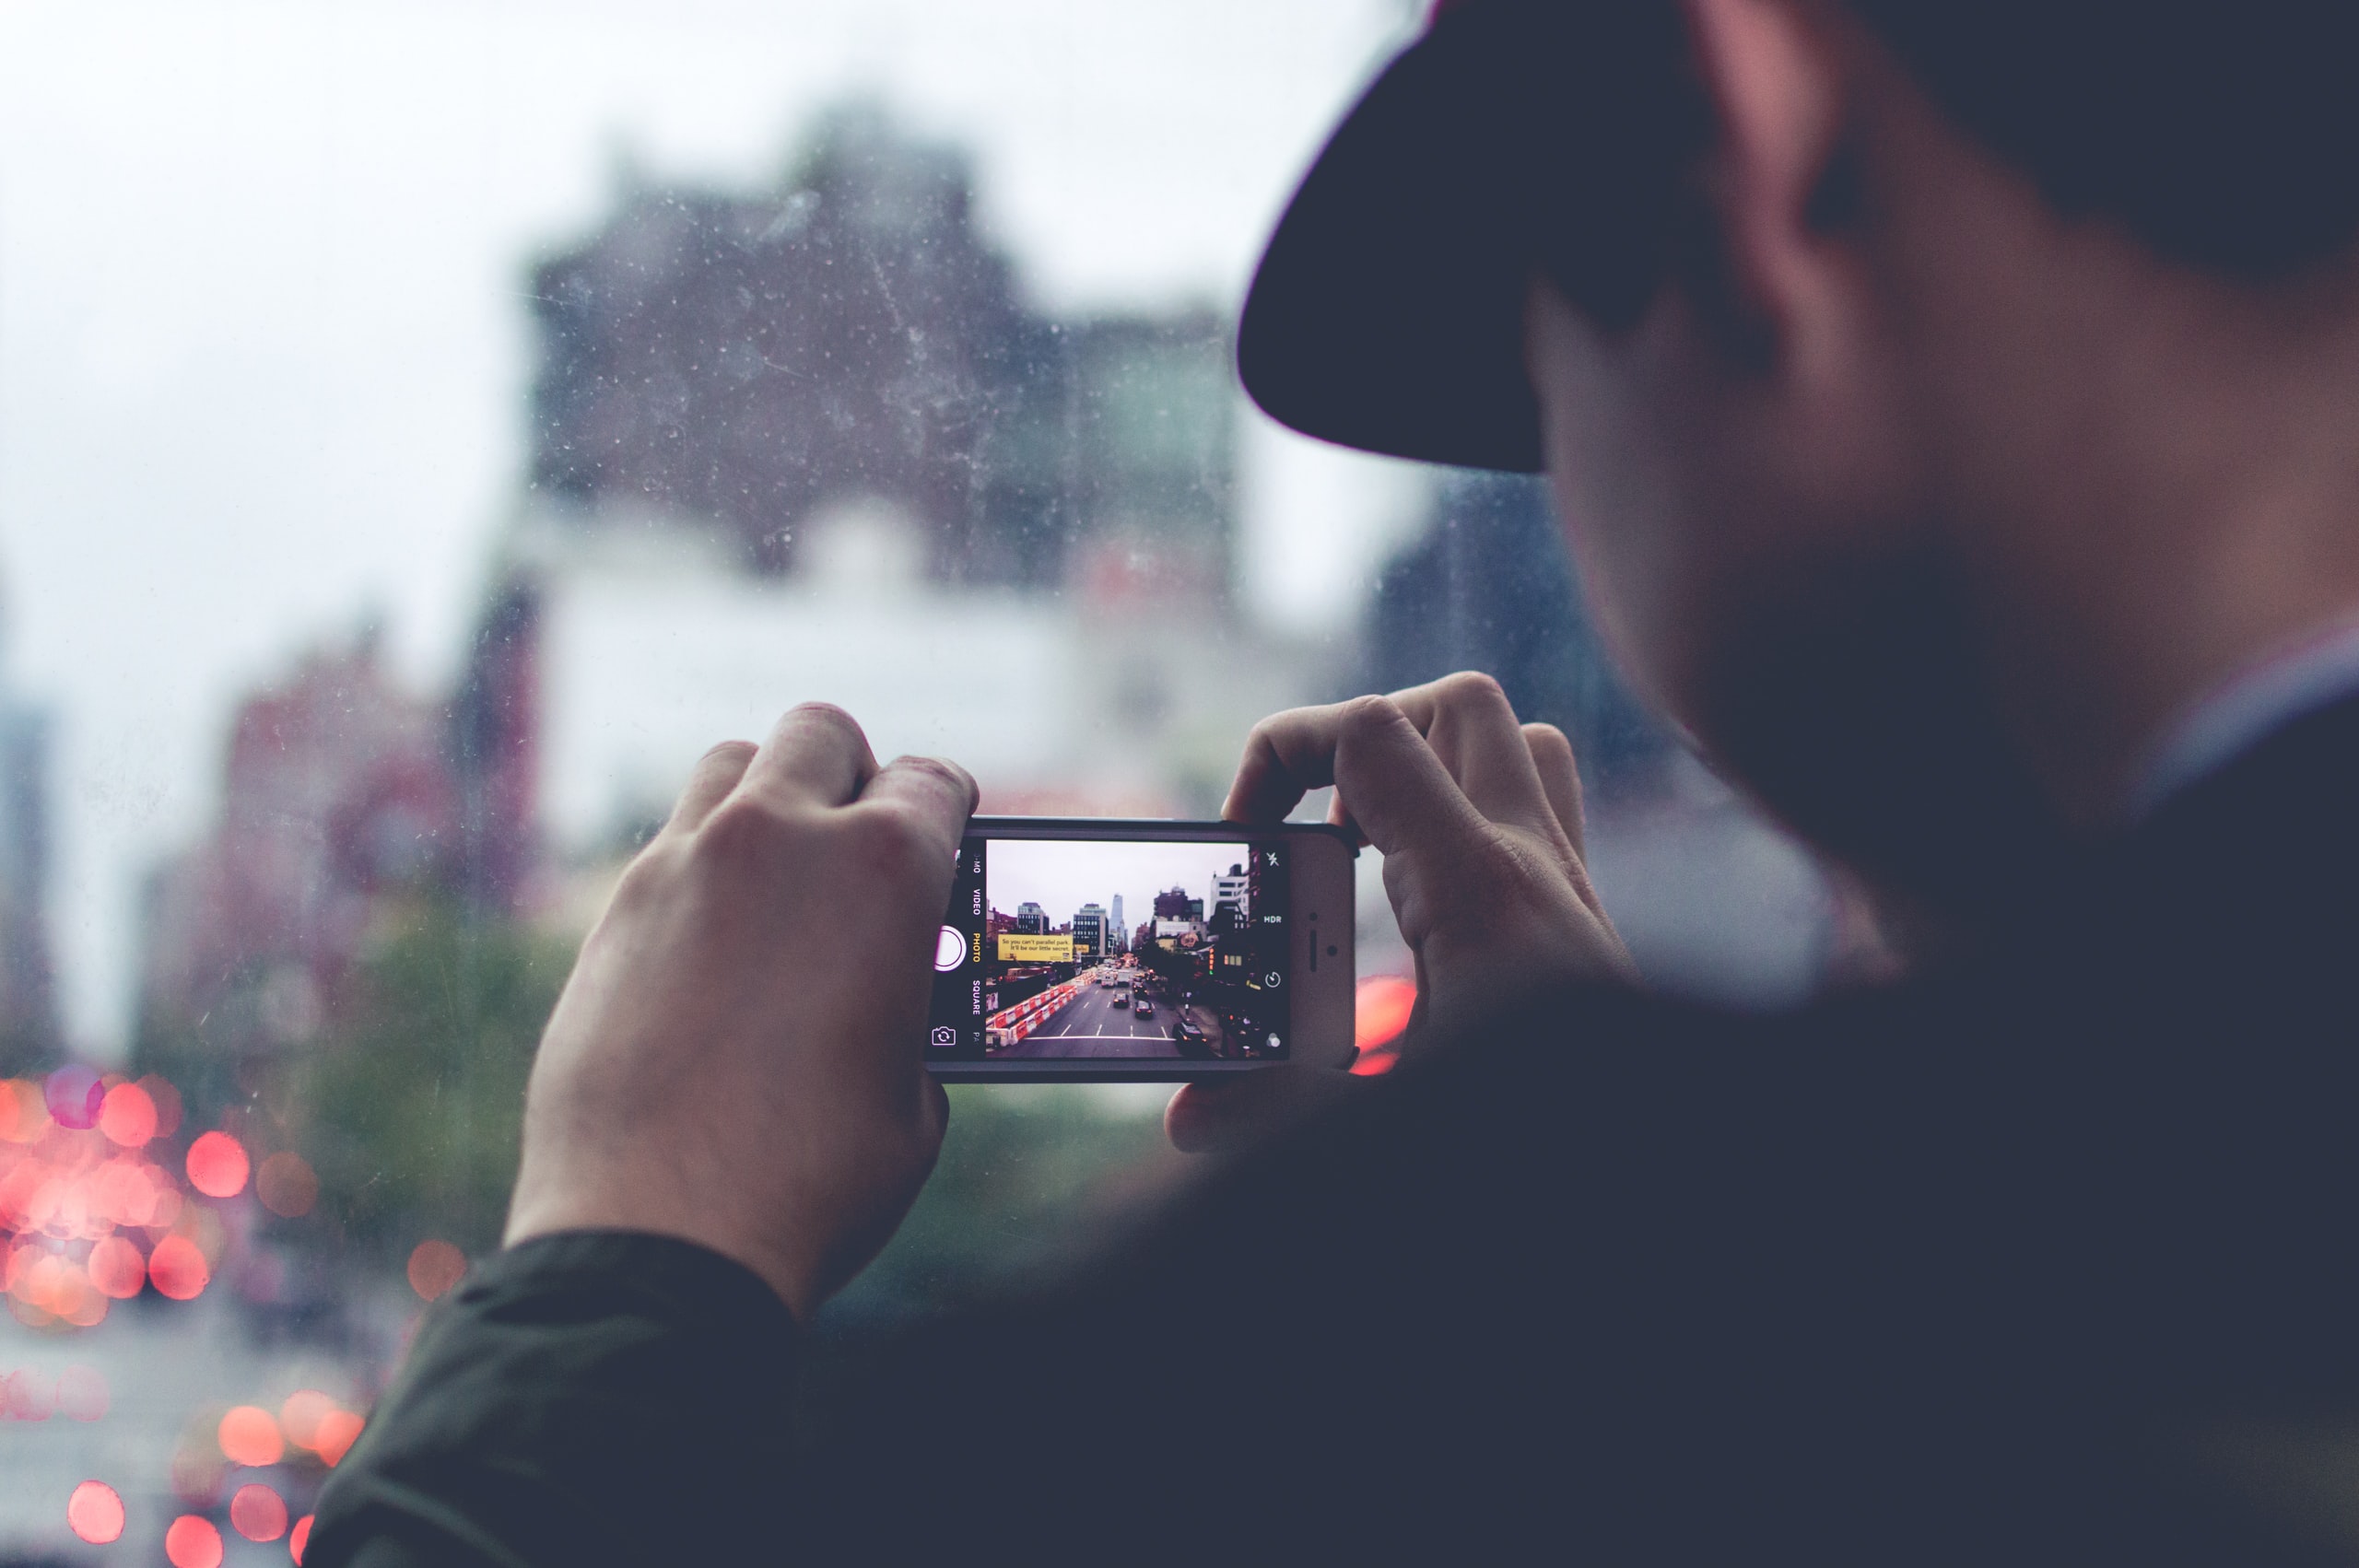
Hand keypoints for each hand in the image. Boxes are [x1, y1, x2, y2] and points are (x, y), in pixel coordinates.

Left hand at [505, 704, 974, 1322]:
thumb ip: (912, 1013)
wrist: (659, 1241)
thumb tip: (892, 1001)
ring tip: (783, 873)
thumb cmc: (810, 1181)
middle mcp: (780, 839)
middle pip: (823, 735)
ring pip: (732, 767)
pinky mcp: (612, 915)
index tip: (946, 841)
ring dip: (767, 799)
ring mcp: (682, 865)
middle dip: (854, 776)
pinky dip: (702, 870)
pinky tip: (717, 945)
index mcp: (885, 869)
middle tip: (863, 841)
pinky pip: (668, 848)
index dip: (950, 812)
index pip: (933, 781)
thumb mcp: (914, 1095)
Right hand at [1166, 672, 1633, 1152]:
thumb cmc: (1545, 1135)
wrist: (1656, 1176)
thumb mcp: (1395, 1124)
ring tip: (1371, 845)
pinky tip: (1427, 909)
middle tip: (1318, 825)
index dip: (1287, 750)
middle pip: (1460, 707)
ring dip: (1435, 766)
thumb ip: (1277, 1111)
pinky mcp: (1583, 928)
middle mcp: (1536, 868)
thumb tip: (1186, 1119)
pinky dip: (1475, 826)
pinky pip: (1540, 819)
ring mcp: (1570, 891)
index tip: (1248, 835)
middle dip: (1368, 739)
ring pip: (1519, 747)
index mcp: (1479, 890)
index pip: (1375, 736)